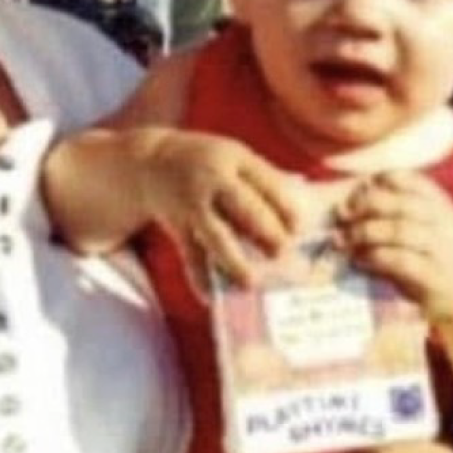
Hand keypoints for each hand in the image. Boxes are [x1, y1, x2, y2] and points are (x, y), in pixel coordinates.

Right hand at [129, 130, 319, 293]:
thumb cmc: (204, 160)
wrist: (148, 160)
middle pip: (245, 208)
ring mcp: (192, 202)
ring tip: (250, 283)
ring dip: (234, 261)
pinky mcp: (176, 223)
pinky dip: (199, 277)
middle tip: (282, 253)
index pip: (267, 182)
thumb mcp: (233, 156)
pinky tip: (210, 297)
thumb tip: (304, 200)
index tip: (299, 228)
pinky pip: (190, 254)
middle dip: (267, 233)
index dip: (285, 206)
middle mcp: (213, 178)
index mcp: (235, 158)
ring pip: (216, 235)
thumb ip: (263, 176)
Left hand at [336, 169, 452, 323]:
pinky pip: (401, 261)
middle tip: (342, 215)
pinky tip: (359, 261)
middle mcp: (443, 222)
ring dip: (364, 232)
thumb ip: (390, 213)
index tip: (357, 191)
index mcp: (438, 203)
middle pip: (399, 203)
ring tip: (343, 240)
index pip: (408, 179)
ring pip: (398, 230)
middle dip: (364, 206)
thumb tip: (342, 206)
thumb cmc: (434, 256)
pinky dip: (375, 258)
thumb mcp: (423, 226)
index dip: (378, 181)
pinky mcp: (435, 277)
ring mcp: (442, 249)